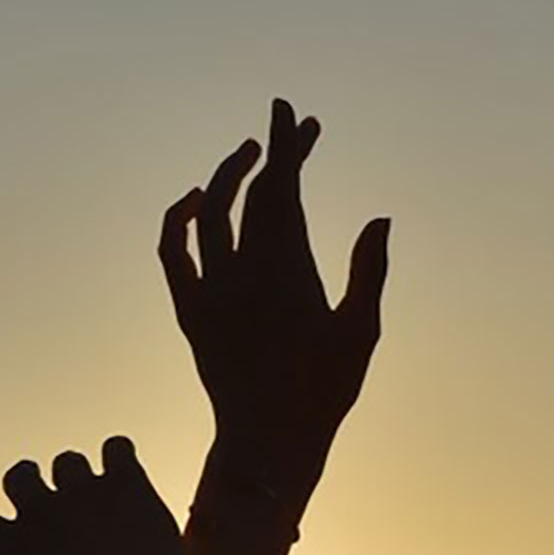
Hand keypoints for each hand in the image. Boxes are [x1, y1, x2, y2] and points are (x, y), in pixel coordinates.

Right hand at [0, 438, 183, 554]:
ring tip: (103, 510)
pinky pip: (115, 448)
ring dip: (80, 478)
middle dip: (31, 483)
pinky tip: (130, 482)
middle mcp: (39, 510)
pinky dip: (121, 460)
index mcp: (13, 550)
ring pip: (69, 461)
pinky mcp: (122, 476)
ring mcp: (80, 489)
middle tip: (53, 504)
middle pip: (20, 474)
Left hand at [160, 95, 389, 494]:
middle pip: (254, 194)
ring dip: (228, 176)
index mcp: (287, 271)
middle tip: (294, 128)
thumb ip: (368, 272)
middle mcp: (243, 274)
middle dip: (275, 153)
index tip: (292, 112)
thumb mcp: (360, 333)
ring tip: (251, 154)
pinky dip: (179, 221)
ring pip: (210, 215)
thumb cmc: (323, 394)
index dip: (287, 146)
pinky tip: (196, 202)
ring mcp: (212, 292)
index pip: (282, 189)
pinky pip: (173, 254)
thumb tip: (380, 219)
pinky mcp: (191, 313)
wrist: (267, 442)